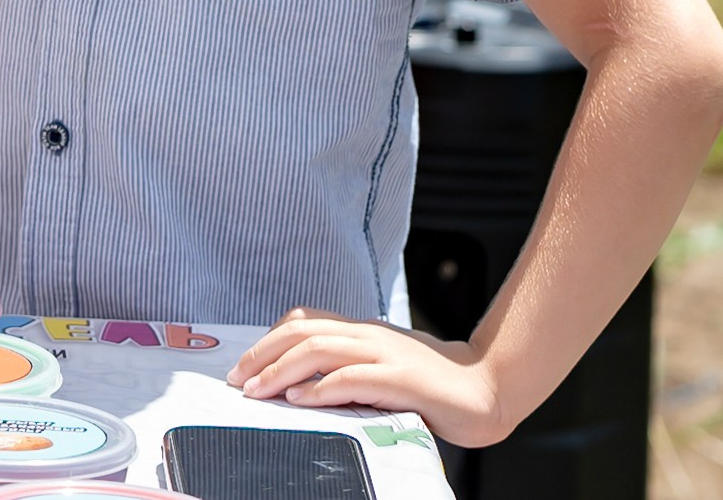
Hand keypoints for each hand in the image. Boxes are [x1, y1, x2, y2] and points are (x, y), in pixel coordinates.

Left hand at [230, 313, 510, 446]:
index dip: (269, 340)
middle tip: (238, 380)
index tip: (246, 366)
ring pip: (318, 349)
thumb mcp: (383, 368)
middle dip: (263, 354)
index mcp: (362, 330)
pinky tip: (300, 400)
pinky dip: (319, 388)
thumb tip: (305, 385)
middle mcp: (367, 334)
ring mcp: (383, 353)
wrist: (484, 386)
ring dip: (281, 371)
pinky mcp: (399, 379)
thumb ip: (350, 369)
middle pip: (302, 331)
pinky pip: (350, 378)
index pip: (304, 321)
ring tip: (258, 391)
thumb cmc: (431, 384)